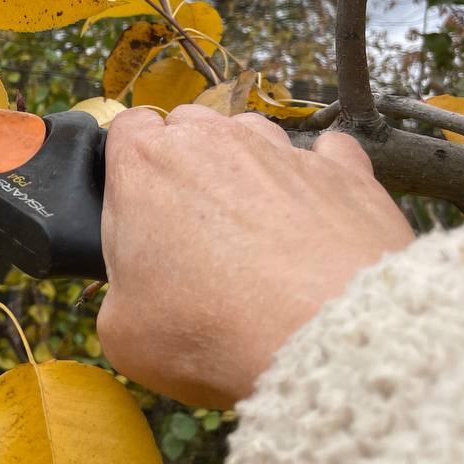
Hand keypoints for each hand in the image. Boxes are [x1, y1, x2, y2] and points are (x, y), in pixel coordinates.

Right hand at [96, 104, 413, 407]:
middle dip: (186, 162)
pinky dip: (317, 175)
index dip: (129, 161)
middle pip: (189, 125)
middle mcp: (213, 141)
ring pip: (253, 133)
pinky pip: (327, 153)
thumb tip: (136, 293)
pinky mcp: (344, 171)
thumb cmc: (213, 330)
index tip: (137, 197)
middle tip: (191, 225)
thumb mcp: (124, 333)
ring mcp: (282, 150)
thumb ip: (120, 293)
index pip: (126, 126)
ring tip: (254, 225)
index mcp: (146, 166)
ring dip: (247, 167)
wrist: (323, 338)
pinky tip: (315, 213)